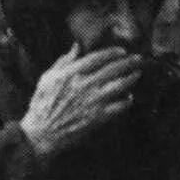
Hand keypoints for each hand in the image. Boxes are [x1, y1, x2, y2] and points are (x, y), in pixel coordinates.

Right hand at [19, 45, 140, 155]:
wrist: (42, 133)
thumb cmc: (41, 104)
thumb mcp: (47, 78)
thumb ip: (63, 61)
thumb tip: (76, 46)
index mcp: (71, 74)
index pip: (97, 58)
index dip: (112, 53)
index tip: (121, 51)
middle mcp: (84, 85)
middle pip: (112, 70)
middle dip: (127, 62)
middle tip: (138, 59)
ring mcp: (92, 102)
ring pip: (118, 86)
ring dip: (130, 79)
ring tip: (137, 74)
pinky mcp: (97, 117)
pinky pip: (117, 107)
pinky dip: (125, 102)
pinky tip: (129, 98)